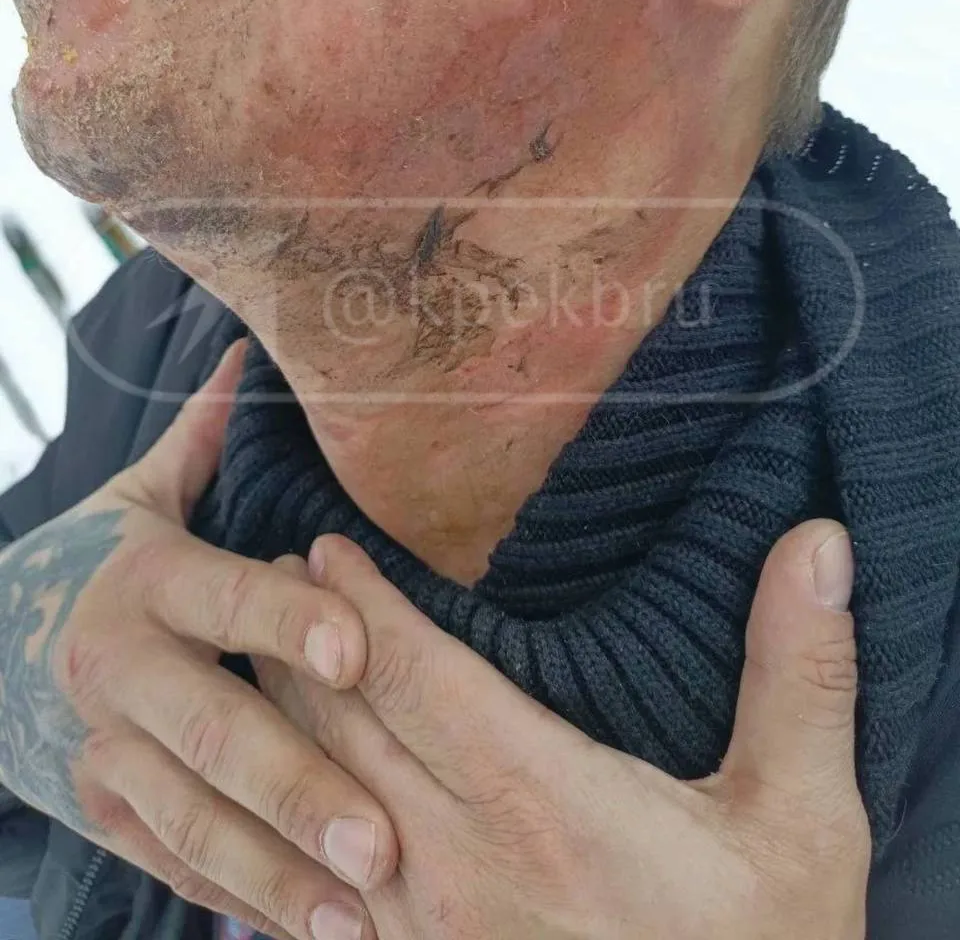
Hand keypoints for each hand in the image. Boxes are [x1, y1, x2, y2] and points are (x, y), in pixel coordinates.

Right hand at [0, 340, 398, 939]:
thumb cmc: (96, 563)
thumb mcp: (137, 498)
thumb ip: (202, 439)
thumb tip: (249, 349)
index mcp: (146, 578)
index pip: (227, 595)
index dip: (287, 618)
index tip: (357, 649)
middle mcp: (121, 666)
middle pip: (213, 728)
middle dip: (298, 787)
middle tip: (382, 843)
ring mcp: (104, 748)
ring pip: (191, 817)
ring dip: (275, 873)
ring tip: (357, 920)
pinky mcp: (99, 806)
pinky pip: (168, 860)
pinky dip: (234, 898)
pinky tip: (303, 931)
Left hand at [254, 522, 870, 939]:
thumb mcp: (802, 823)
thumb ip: (798, 675)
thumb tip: (817, 544)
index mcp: (539, 803)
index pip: (412, 673)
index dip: (358, 602)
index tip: (323, 547)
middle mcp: (455, 864)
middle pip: (340, 726)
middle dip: (298, 644)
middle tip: (269, 580)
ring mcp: (419, 935)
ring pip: (313, 798)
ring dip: (283, 720)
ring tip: (263, 658)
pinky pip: (315, 888)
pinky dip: (289, 819)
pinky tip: (282, 797)